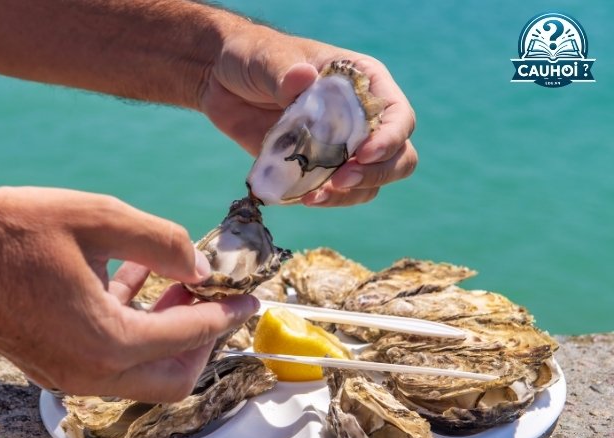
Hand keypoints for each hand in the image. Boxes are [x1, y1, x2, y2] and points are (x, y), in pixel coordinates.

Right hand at [0, 187, 257, 401]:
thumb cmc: (11, 229)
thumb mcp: (98, 218)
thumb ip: (160, 242)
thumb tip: (198, 261)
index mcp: (106, 342)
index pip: (189, 336)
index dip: (226, 314)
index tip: (249, 299)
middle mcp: (88, 372)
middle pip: (171, 377)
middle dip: (200, 338)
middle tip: (209, 294)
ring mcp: (64, 374)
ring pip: (139, 372)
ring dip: (164, 331)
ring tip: (172, 279)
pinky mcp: (47, 364)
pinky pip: (106, 359)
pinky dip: (129, 328)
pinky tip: (130, 279)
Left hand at [200, 25, 417, 206]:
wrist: (220, 81)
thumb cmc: (253, 56)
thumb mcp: (268, 58)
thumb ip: (285, 72)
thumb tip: (303, 79)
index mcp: (363, 82)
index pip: (398, 115)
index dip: (389, 139)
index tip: (363, 154)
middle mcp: (361, 117)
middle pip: (398, 156)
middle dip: (376, 173)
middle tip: (341, 180)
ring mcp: (341, 146)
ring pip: (372, 182)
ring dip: (350, 194)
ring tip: (315, 196)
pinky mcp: (316, 168)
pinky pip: (337, 194)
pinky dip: (326, 200)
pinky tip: (303, 198)